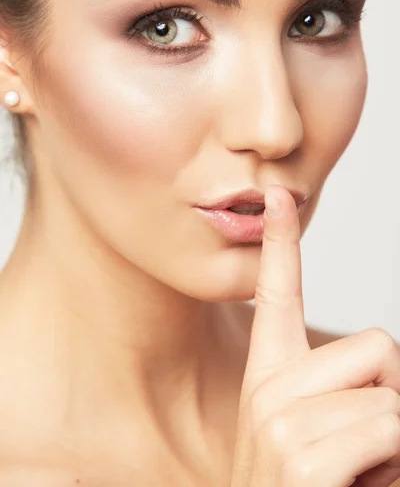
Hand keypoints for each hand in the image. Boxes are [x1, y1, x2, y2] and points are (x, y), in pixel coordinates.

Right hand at [230, 186, 399, 486]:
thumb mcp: (314, 431)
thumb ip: (340, 385)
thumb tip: (384, 358)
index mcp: (270, 376)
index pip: (277, 295)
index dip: (282, 244)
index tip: (278, 197)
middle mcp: (269, 390)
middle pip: (378, 344)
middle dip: (391, 394)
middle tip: (361, 446)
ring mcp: (280, 422)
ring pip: (393, 395)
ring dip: (394, 442)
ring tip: (355, 475)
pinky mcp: (302, 458)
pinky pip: (390, 428)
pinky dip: (393, 468)